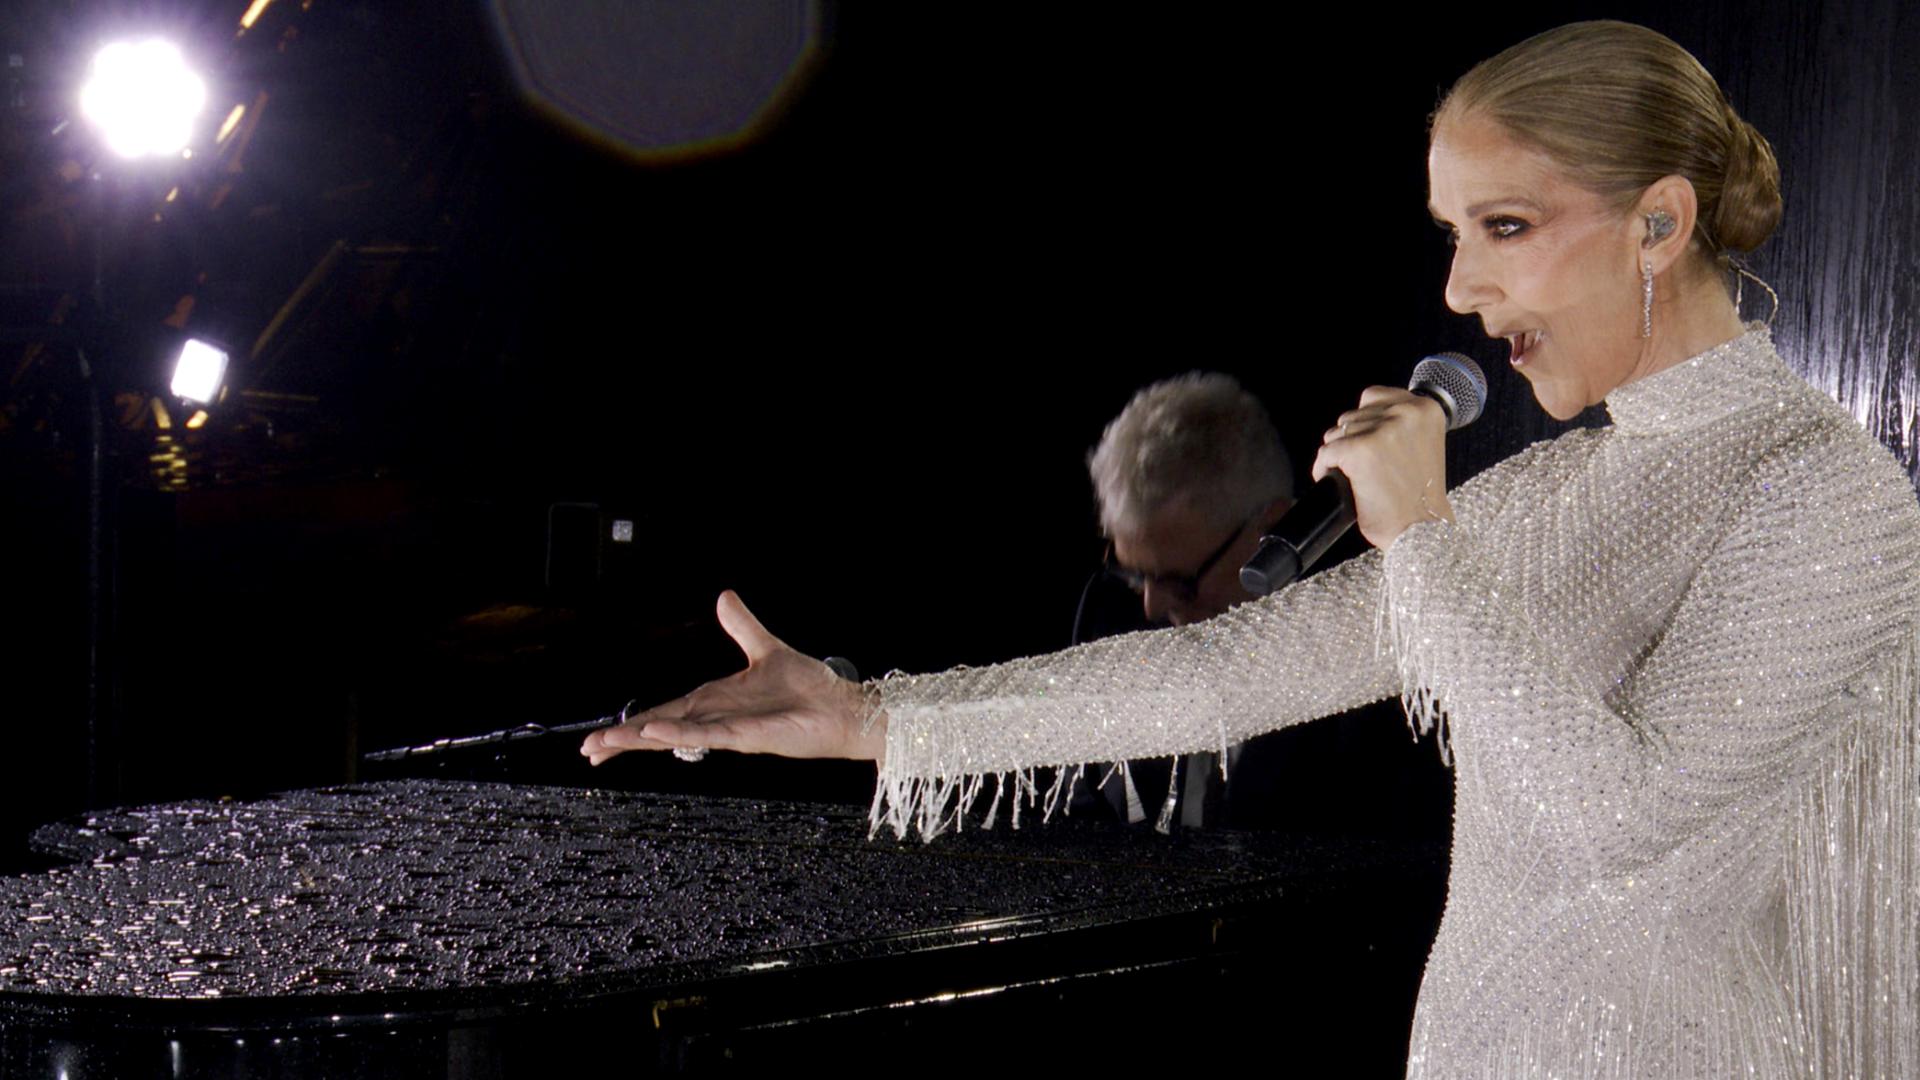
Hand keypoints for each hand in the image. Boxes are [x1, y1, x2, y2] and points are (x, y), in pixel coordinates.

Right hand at [580, 591, 884, 764]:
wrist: (842, 707)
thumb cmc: (810, 687)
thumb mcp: (767, 648)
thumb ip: (742, 626)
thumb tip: (724, 597)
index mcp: (714, 701)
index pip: (663, 713)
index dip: (633, 725)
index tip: (601, 738)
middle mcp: (716, 718)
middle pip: (659, 730)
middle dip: (623, 740)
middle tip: (588, 751)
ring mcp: (729, 730)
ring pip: (674, 735)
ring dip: (639, 739)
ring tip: (604, 746)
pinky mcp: (747, 736)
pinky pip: (707, 734)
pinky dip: (679, 733)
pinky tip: (654, 733)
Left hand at [1311, 387, 1451, 548]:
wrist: (1422, 529)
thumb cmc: (1420, 496)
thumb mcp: (1422, 444)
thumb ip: (1399, 425)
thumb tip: (1359, 417)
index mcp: (1426, 409)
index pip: (1373, 396)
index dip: (1364, 421)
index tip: (1367, 441)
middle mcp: (1406, 413)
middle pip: (1352, 415)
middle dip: (1350, 440)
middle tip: (1362, 467)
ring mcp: (1382, 430)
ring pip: (1336, 433)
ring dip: (1337, 454)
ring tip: (1353, 476)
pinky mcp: (1359, 450)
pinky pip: (1326, 454)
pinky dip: (1324, 469)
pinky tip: (1336, 482)